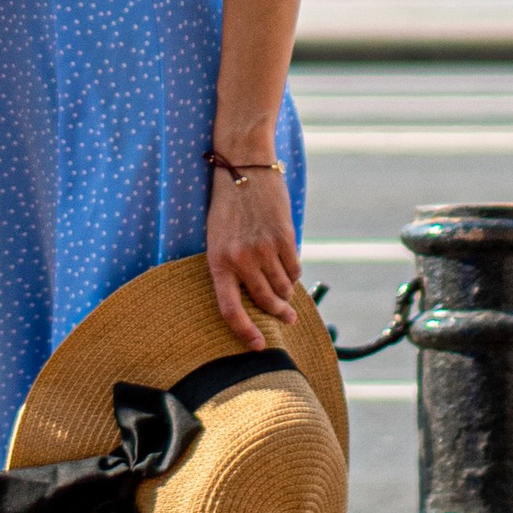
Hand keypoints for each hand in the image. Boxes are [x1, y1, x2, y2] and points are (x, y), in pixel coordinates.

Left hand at [207, 157, 305, 344]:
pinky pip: (294, 268)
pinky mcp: (284, 237)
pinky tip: (289, 267)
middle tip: (288, 319)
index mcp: (218, 261)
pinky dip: (293, 273)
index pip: (230, 310)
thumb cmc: (227, 205)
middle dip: (279, 314)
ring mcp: (264, 249)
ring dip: (286, 292)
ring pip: (283, 286)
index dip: (245, 332)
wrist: (243, 165)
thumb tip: (254, 297)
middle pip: (265, 301)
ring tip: (287, 292)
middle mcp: (240, 259)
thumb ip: (232, 267)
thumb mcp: (218, 237)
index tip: (259, 346)